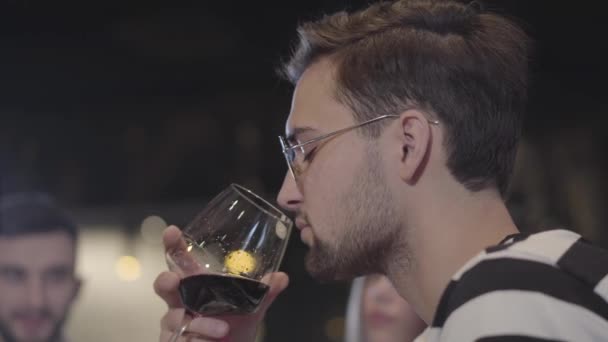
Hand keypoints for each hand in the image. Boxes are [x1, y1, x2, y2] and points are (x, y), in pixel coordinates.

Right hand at [154, 226, 288, 341]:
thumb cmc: (234, 327)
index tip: (172, 232)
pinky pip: (182, 339)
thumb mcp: (251, 309)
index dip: (173, 245)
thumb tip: (281, 277)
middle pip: (164, 285)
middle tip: (174, 280)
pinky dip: (199, 339)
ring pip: (176, 317)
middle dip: (166, 280)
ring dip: (201, 323)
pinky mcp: (174, 341)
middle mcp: (182, 301)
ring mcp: (176, 323)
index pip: (180, 261)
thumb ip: (264, 293)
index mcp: (197, 285)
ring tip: (223, 328)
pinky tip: (210, 341)